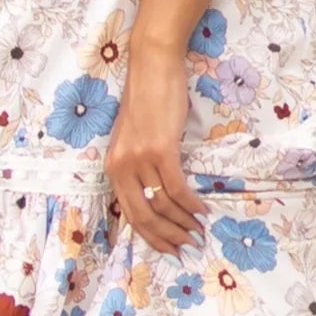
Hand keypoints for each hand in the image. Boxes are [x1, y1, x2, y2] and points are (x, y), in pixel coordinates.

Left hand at [107, 34, 208, 255]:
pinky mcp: (160, 150)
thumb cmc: (147, 99)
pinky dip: (191, 204)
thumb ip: (140, 166)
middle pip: (144, 216)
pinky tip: (202, 211)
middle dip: (168, 236)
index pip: (130, 213)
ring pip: (163, 204)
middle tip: (187, 247)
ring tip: (199, 231)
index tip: (169, 248)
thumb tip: (159, 195)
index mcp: (113, 166)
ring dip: (183, 223)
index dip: (150, 236)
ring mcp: (140, 158)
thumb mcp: (134, 138)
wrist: (152, 66)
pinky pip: (177, 187)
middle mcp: (122, 166)